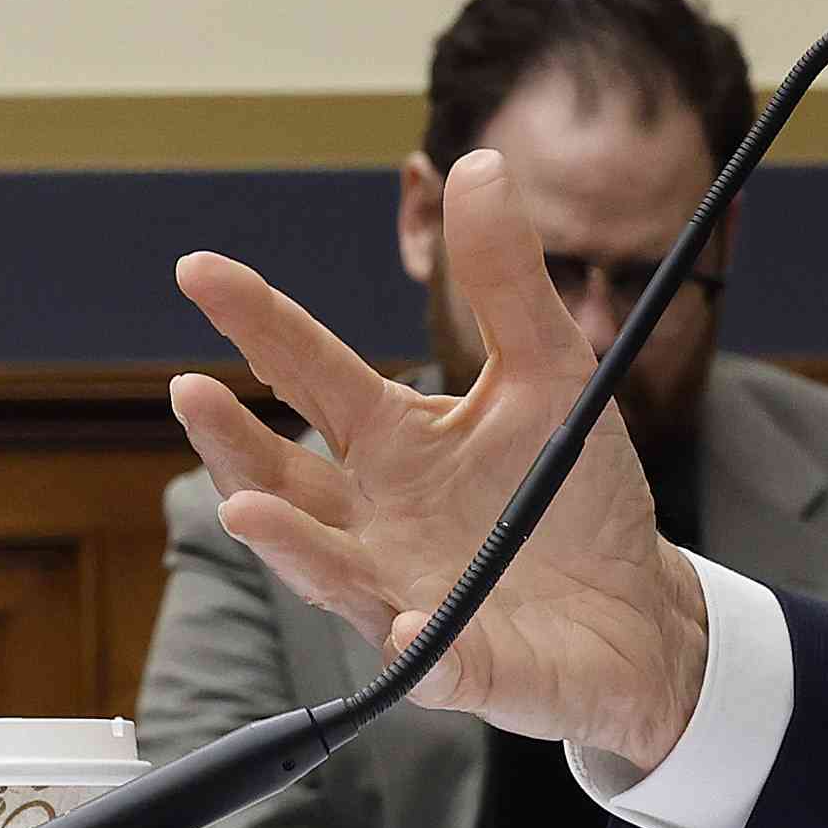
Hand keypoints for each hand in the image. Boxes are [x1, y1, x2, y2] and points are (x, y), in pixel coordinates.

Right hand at [171, 148, 714, 773]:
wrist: (638, 611)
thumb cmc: (575, 492)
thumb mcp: (551, 370)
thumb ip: (508, 279)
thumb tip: (480, 162)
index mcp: (396, 443)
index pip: (310, 373)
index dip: (255, 322)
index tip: (197, 271)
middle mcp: (378, 520)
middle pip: (285, 479)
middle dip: (233, 442)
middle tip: (189, 392)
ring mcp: (410, 595)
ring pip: (331, 573)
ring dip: (290, 547)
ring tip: (250, 511)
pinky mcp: (466, 664)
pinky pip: (436, 661)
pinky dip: (421, 648)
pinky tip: (407, 627)